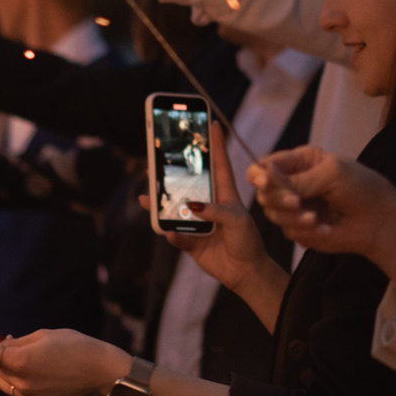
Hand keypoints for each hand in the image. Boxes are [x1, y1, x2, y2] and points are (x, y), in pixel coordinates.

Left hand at [0, 327, 128, 395]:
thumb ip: (15, 342)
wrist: (100, 369)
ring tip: (14, 350)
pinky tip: (27, 366)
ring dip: (1, 366)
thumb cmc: (74, 345)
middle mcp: (21, 382)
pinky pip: (16, 390)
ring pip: (2, 380)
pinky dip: (14, 377)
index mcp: (21, 362)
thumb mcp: (42, 335)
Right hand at [149, 122, 271, 288]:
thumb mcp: (237, 221)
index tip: (213, 122)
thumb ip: (216, 211)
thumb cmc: (248, 241)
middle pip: (188, 184)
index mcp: (225, 194)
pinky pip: (176, 234)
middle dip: (174, 172)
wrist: (245, 272)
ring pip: (175, 208)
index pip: (220, 164)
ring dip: (161, 203)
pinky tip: (169, 232)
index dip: (216, 144)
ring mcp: (198, 222)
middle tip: (157, 160)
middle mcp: (209, 205)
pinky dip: (172, 233)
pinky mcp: (191, 240)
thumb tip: (192, 206)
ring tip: (147, 196)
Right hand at [250, 147, 395, 293]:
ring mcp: (295, 209)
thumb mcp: (331, 174)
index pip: (264, 167)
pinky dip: (307, 231)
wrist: (380, 221)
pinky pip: (290, 232)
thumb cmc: (361, 188)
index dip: (259, 175)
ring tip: (315, 219)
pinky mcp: (301, 230)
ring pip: (273, 215)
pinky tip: (326, 228)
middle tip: (296, 203)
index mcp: (298, 163)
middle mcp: (292, 185)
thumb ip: (298, 179)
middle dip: (278, 199)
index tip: (264, 182)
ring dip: (294, 218)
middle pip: (263, 193)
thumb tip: (266, 177)